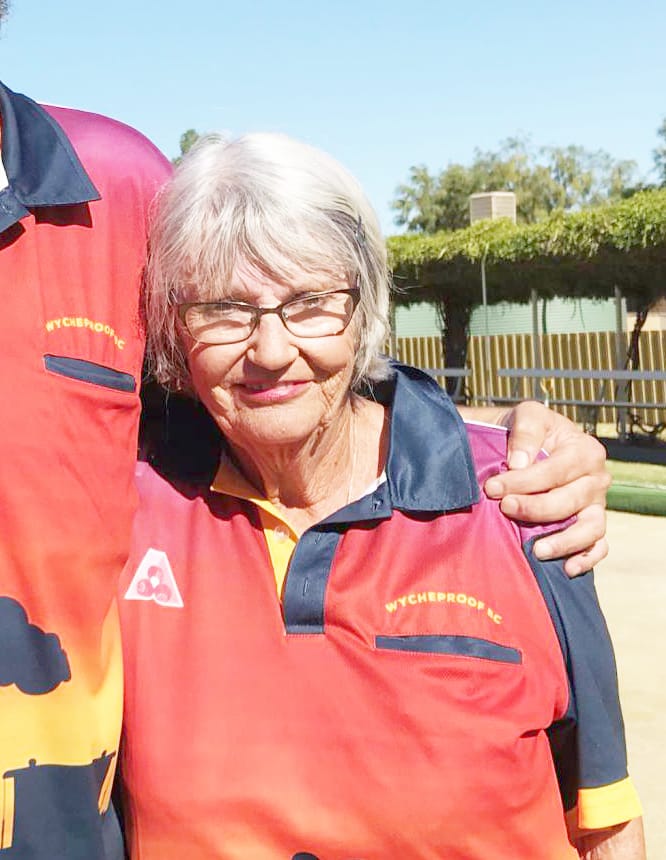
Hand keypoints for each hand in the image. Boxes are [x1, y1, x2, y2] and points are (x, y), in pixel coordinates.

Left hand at [459, 402, 610, 575]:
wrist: (525, 446)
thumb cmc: (526, 431)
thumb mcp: (526, 416)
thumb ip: (525, 432)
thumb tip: (520, 463)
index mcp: (584, 450)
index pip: (555, 471)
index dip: (523, 481)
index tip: (492, 488)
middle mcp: (596, 479)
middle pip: (570, 501)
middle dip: (535, 508)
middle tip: (505, 508)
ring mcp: (596, 505)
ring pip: (590, 528)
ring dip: (564, 541)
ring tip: (536, 549)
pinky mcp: (592, 526)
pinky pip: (598, 547)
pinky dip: (587, 559)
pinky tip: (567, 568)